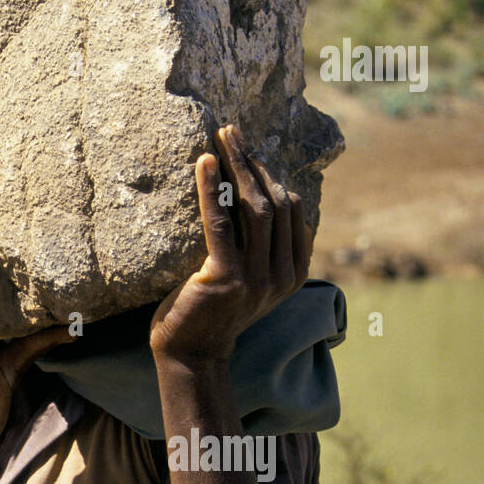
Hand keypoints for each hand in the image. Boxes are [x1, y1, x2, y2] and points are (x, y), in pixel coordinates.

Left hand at [149, 124, 313, 365]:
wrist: (190, 352)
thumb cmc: (212, 310)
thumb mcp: (248, 277)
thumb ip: (260, 247)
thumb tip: (254, 195)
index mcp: (293, 272)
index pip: (290, 208)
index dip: (270, 172)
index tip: (248, 148)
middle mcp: (282, 275)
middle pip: (273, 201)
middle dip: (253, 160)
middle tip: (231, 130)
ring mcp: (257, 278)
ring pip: (253, 207)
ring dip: (237, 164)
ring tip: (221, 136)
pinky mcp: (226, 278)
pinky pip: (220, 222)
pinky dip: (213, 188)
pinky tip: (205, 163)